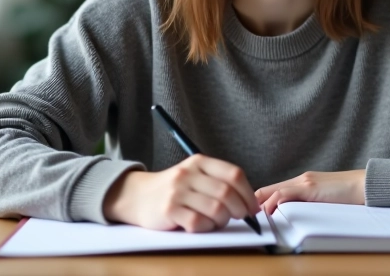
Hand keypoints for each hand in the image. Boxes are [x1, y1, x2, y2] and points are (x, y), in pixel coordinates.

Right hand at [102, 154, 259, 232]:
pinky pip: (197, 223)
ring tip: (217, 221)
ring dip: (222, 220)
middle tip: (239, 217)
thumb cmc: (174, 189)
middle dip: (239, 209)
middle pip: (227, 193)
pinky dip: (205, 228)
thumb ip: (218, 182)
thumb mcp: (194, 175)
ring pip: (215, 209)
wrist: (137, 196)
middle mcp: (188, 174)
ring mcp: (177, 191)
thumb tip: (249, 202)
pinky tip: (201, 225)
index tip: (252, 206)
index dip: (248, 193)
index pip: (234, 174)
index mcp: (199, 162)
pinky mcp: (169, 210)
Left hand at [255, 170, 365, 214]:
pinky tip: (267, 213)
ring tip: (252, 219)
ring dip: (259, 206)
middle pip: (266, 189)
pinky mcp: (310, 187)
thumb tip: (294, 216)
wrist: (365, 185)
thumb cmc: (349, 195)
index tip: (251, 216)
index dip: (258, 202)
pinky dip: (272, 203)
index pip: (272, 190)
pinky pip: (284, 193)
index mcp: (302, 182)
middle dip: (252, 204)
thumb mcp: (323, 200)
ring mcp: (304, 182)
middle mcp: (300, 179)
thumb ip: (308, 204)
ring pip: (272, 191)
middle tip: (245, 218)